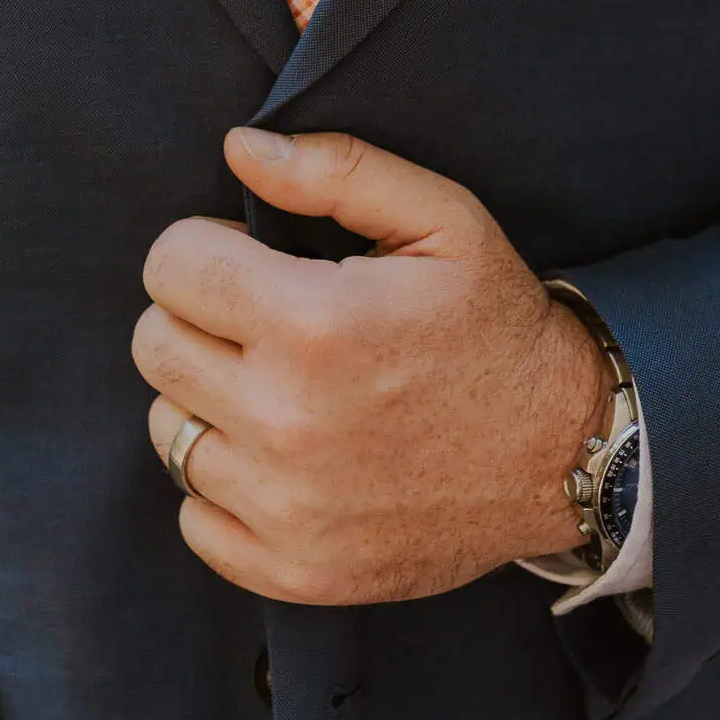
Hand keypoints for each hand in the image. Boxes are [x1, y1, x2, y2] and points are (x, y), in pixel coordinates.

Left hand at [132, 129, 611, 605]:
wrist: (564, 453)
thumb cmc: (496, 325)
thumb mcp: (442, 219)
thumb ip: (336, 171)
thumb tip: (239, 149)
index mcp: (312, 324)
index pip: (171, 265)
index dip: (206, 247)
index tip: (250, 259)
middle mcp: (284, 421)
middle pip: (155, 344)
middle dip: (198, 315)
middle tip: (261, 319)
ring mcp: (284, 507)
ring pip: (168, 428)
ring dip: (207, 398)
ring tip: (275, 384)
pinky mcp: (293, 571)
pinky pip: (195, 517)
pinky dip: (224, 485)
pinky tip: (281, 455)